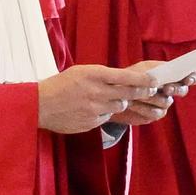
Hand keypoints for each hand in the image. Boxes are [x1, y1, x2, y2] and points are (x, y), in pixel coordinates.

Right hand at [36, 62, 162, 134]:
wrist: (40, 105)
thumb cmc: (60, 85)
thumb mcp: (81, 72)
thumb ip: (102, 76)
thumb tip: (125, 81)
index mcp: (93, 75)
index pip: (126, 77)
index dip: (144, 80)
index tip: (154, 80)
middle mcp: (96, 92)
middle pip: (129, 93)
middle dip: (142, 92)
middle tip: (150, 91)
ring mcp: (95, 109)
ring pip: (120, 106)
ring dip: (120, 102)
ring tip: (110, 98)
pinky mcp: (92, 122)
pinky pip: (107, 117)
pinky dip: (104, 112)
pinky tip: (92, 108)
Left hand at [110, 71, 185, 128]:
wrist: (113, 94)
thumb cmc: (129, 78)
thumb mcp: (141, 69)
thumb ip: (156, 70)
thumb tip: (166, 74)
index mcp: (169, 74)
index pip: (189, 76)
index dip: (192, 77)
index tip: (188, 79)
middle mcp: (169, 89)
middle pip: (182, 90)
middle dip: (176, 89)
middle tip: (167, 89)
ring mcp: (163, 102)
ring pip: (167, 101)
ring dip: (153, 97)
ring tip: (138, 94)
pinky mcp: (154, 114)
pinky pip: (156, 112)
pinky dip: (144, 108)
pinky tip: (133, 104)